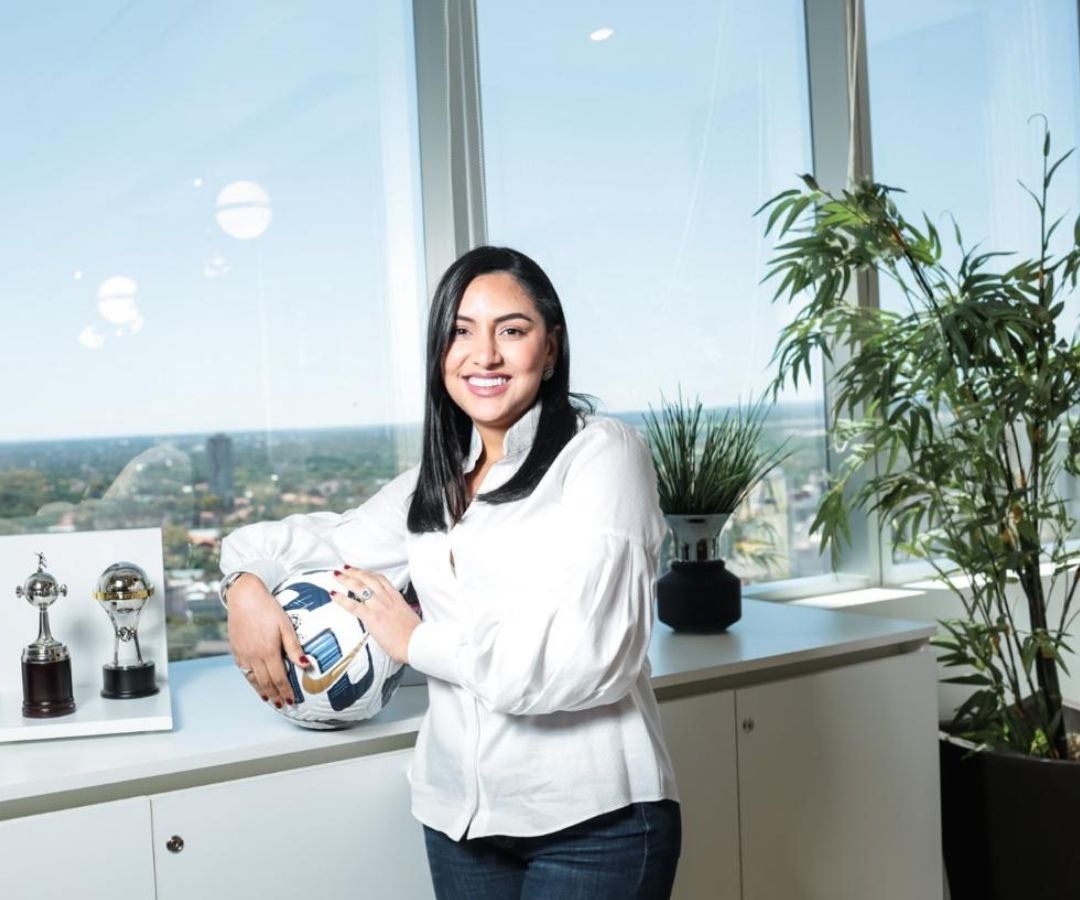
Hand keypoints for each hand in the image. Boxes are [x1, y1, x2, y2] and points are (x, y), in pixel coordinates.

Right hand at [226, 573, 309, 707]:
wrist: (244, 597)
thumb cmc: (268, 608)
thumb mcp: (286, 625)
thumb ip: (294, 647)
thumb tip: (305, 664)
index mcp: (268, 651)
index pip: (279, 678)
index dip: (285, 691)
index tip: (290, 700)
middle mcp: (254, 656)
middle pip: (266, 682)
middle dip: (275, 695)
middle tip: (281, 704)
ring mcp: (243, 654)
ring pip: (253, 678)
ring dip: (261, 691)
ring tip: (269, 699)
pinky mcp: (235, 650)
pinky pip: (243, 670)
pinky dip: (250, 680)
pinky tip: (255, 683)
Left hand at [331, 566, 420, 663]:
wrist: (415, 643)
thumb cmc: (414, 635)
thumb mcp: (408, 617)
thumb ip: (398, 613)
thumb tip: (394, 617)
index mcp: (396, 598)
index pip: (381, 579)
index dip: (369, 573)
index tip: (363, 571)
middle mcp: (387, 599)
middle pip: (369, 579)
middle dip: (355, 572)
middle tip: (346, 568)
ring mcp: (378, 606)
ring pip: (359, 587)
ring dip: (346, 579)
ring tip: (337, 575)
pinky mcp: (371, 617)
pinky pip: (353, 605)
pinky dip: (341, 599)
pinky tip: (334, 595)